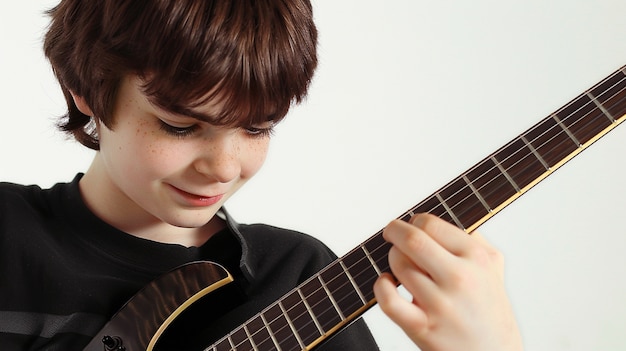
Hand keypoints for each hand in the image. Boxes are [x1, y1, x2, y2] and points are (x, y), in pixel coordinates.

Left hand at [373, 213, 522, 350]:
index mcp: (477, 258)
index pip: (432, 224)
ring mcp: (441, 304)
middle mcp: (460, 278)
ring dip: (392, 261)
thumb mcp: (493, 271)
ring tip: (399, 267)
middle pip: (412, 240)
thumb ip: (475, 240)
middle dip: (394, 232)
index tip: (410, 226)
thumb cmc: (489, 313)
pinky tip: (388, 284)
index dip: (414, 221)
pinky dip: (381, 286)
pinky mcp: (423, 328)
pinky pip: (389, 300)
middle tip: (390, 234)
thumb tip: (447, 219)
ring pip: (399, 266)